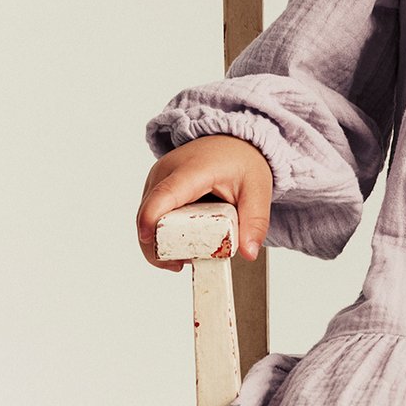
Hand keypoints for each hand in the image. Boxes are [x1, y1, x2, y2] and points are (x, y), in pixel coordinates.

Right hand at [136, 134, 273, 271]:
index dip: (152, 218)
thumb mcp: (258, 190)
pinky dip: (161, 233)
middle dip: (159, 245)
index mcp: (192, 170)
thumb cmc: (241, 160)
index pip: (165, 194)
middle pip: (150, 213)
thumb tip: (249, 253)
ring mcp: (157, 179)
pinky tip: (179, 245)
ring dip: (160, 241)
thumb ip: (255, 222)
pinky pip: (151, 215)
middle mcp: (166, 172)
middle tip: (182, 264)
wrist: (233, 141)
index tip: (149, 240)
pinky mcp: (155, 187)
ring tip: (186, 256)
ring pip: (147, 218)